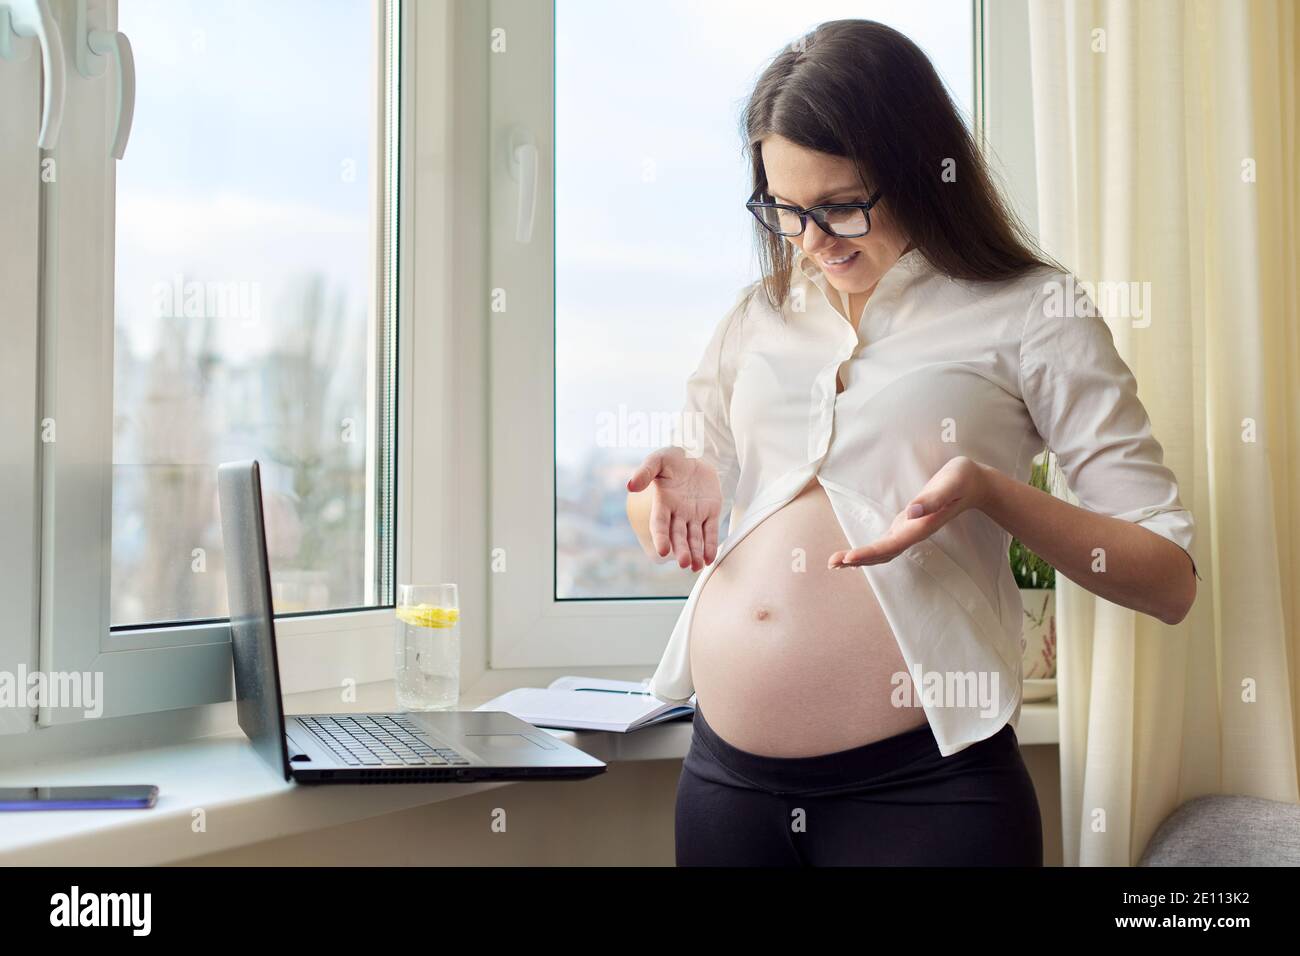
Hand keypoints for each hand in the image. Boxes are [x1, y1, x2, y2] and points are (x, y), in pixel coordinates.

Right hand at [626, 447, 722, 571]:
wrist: (696, 453)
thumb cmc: (673, 458)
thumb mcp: (658, 459)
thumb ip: (645, 471)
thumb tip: (630, 486)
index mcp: (662, 503)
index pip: (660, 524)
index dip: (661, 538)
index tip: (663, 551)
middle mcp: (677, 513)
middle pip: (678, 536)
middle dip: (682, 550)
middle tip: (685, 564)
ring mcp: (694, 515)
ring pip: (694, 538)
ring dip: (696, 553)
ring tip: (697, 567)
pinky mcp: (711, 512)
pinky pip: (711, 532)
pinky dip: (710, 545)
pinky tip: (709, 559)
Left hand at [827, 456, 989, 568]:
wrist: (977, 485)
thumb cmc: (963, 480)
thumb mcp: (952, 482)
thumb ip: (934, 498)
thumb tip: (911, 511)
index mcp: (922, 525)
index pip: (891, 544)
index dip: (870, 552)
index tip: (849, 557)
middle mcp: (914, 531)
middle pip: (883, 553)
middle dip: (857, 560)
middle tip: (831, 563)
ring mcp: (911, 530)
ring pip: (883, 550)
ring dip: (860, 558)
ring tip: (836, 562)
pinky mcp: (908, 524)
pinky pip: (886, 543)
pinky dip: (868, 550)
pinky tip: (856, 553)